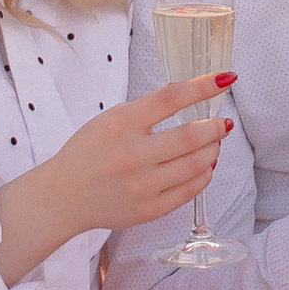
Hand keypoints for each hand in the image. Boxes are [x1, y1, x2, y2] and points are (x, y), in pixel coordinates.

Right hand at [0, 78, 231, 283]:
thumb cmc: (87, 153)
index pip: (171, 98)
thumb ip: (146, 110)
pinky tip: (205, 166)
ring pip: (196, 164)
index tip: (225, 79)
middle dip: (215, 126)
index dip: (203, 86)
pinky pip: (189, 191)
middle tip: (221, 122)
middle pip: (190, 135)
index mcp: (121, 124)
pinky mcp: (148, 210)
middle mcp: (133, 155)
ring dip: (212, 150)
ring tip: (213, 143)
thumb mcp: (109, 119)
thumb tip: (189, 98)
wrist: (63, 197)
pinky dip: (204, 175)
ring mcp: (142, 185)